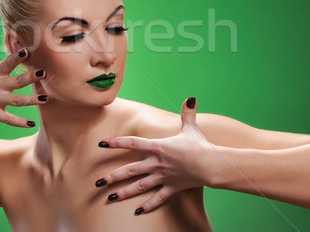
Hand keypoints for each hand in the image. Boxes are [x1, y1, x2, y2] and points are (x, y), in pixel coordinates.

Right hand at [0, 41, 47, 126]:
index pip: (9, 62)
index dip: (19, 55)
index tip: (31, 50)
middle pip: (17, 79)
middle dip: (31, 76)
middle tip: (44, 72)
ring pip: (17, 99)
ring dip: (32, 99)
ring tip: (45, 98)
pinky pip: (8, 118)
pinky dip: (20, 122)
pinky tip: (31, 124)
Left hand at [95, 97, 217, 214]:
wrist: (211, 165)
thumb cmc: (200, 145)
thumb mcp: (191, 127)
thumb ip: (187, 113)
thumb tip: (190, 98)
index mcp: (157, 147)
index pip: (132, 143)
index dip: (116, 143)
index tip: (102, 144)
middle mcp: (156, 163)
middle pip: (129, 170)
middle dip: (113, 176)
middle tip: (98, 181)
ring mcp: (162, 177)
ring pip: (139, 186)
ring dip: (124, 192)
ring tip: (110, 197)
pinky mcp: (171, 188)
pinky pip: (157, 198)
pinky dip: (148, 205)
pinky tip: (137, 211)